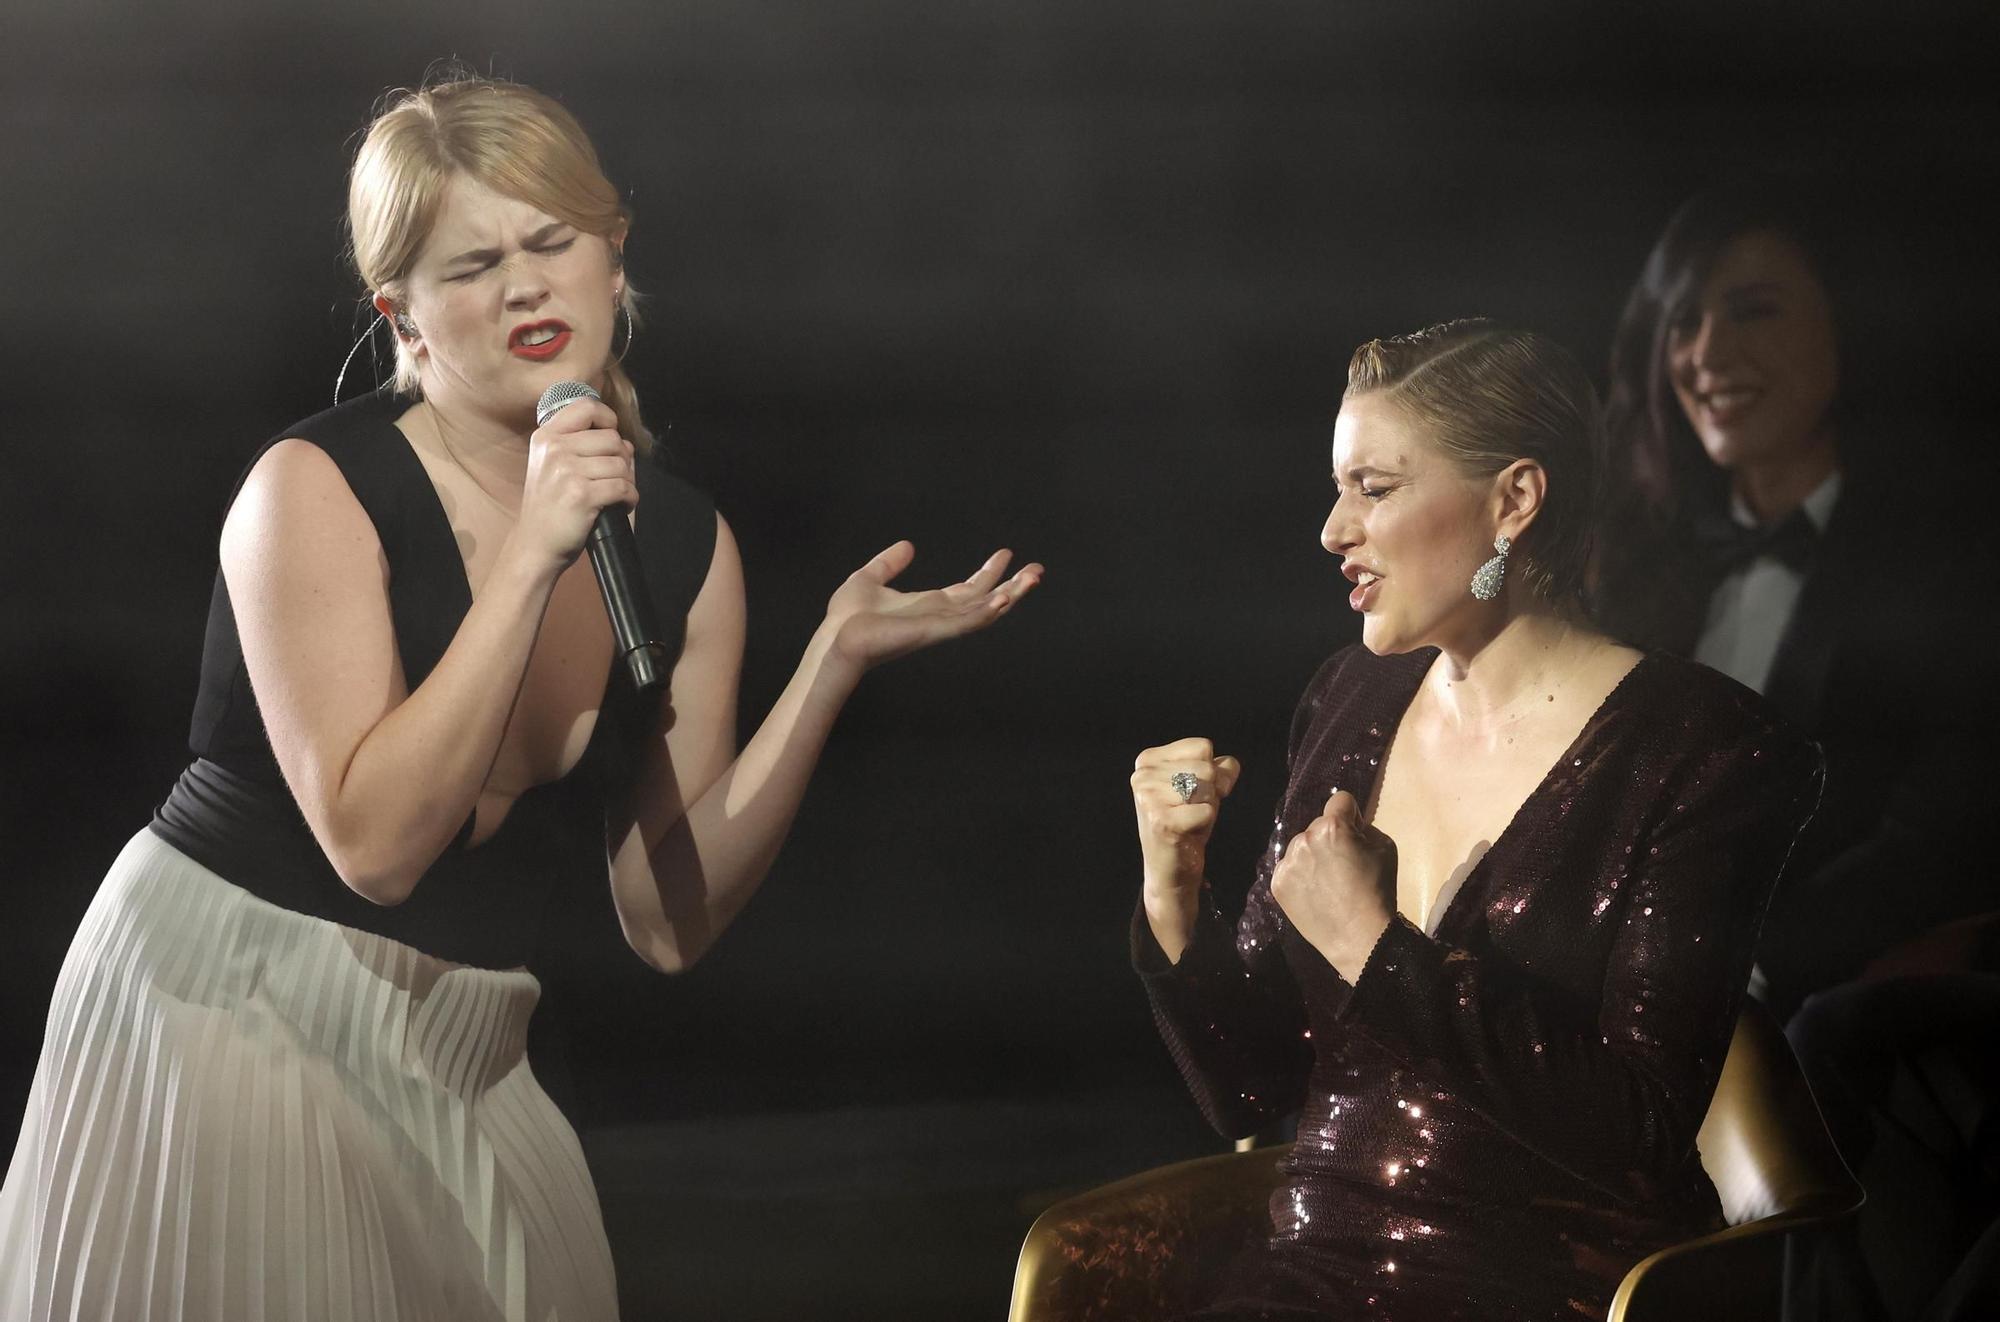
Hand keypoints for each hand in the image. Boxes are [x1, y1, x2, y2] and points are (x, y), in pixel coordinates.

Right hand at [514, 399, 636, 572]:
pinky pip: (623, 487)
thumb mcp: (553, 465)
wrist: (535, 543)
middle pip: (612, 439)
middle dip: (622, 459)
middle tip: (613, 478)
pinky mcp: (582, 495)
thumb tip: (626, 443)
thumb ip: (584, 447)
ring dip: (627, 482)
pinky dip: (629, 498)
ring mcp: (567, 471)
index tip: (610, 436)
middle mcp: (555, 449)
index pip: (586, 407)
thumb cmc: (550, 505)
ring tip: (614, 494)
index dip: (607, 418)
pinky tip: (619, 505)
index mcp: (546, 437)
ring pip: (621, 464)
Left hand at [818, 542, 1041, 675]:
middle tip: (1038, 570)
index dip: (989, 573)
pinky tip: (1004, 600)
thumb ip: (889, 563)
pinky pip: (966, 622)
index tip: (1006, 554)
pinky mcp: (933, 631)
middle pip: (986, 601)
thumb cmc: (848, 618)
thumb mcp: (870, 578)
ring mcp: (940, 626)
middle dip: (1013, 587)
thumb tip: (908, 545)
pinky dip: (987, 613)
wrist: (836, 639)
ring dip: (1011, 596)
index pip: (969, 590)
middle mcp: (941, 616)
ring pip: (984, 611)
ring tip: (1033, 579)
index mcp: (930, 605)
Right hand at [1131, 738, 1241, 961]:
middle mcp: (1143, 774)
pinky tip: (1187, 833)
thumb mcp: (1202, 788)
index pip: (1202, 746)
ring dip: (1207, 808)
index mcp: (1148, 759)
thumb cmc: (1186, 823)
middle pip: (1206, 767)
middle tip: (1191, 811)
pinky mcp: (1162, 821)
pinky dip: (1205, 824)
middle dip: (1210, 791)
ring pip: (1206, 788)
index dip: (1212, 770)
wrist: (1169, 869)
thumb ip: (1218, 768)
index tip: (1195, 793)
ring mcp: (1149, 797)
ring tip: (1189, 821)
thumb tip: (1229, 765)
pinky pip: (1206, 811)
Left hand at [1268, 790, 1396, 979]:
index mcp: (1332, 827)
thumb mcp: (1385, 848)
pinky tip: (1314, 893)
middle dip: (1330, 838)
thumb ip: (1365, 829)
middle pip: (1318, 826)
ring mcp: (1287, 862)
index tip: (1355, 833)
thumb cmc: (1378, 891)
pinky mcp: (1277, 883)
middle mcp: (1304, 838)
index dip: (1351, 816)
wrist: (1359, 937)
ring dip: (1312, 856)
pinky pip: (1290, 868)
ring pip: (1301, 847)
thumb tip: (1350, 827)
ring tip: (1327, 883)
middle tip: (1343, 865)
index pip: (1340, 801)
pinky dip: (1300, 876)